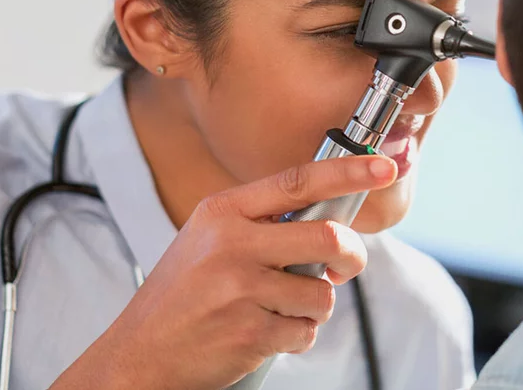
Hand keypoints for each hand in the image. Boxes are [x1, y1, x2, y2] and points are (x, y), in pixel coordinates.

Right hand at [50, 155, 397, 389]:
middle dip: (350, 257)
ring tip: (279, 308)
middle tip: (344, 266)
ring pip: (321, 292)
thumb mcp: (208, 238)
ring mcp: (240, 289)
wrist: (138, 354)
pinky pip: (305, 332)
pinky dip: (297, 336)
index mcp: (224, 211)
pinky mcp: (249, 332)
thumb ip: (261, 221)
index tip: (383, 167)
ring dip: (313, 307)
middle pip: (326, 237)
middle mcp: (231, 244)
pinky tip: (264, 332)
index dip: (348, 172)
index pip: (298, 181)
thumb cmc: (182, 294)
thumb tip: (330, 216)